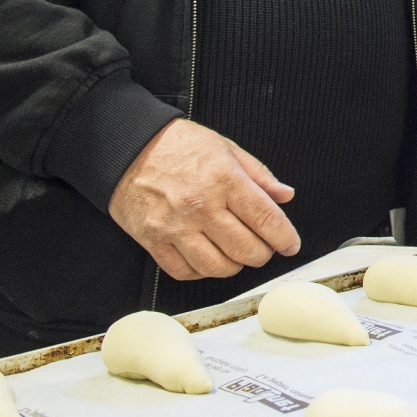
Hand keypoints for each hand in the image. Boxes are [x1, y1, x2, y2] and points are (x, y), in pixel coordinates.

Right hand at [107, 117, 300, 280]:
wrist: (126, 146)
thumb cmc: (177, 144)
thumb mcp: (225, 147)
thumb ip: (258, 175)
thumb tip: (285, 195)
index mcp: (224, 179)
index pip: (265, 218)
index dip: (284, 237)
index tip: (291, 245)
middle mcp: (200, 206)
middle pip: (245, 249)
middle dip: (262, 254)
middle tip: (264, 247)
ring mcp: (175, 226)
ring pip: (216, 266)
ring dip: (234, 266)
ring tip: (236, 254)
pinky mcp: (152, 240)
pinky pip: (183, 271)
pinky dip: (201, 272)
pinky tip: (208, 259)